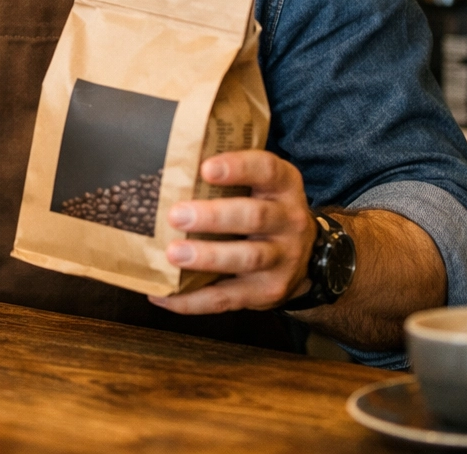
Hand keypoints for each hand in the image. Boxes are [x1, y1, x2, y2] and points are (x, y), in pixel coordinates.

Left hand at [148, 150, 316, 314]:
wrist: (302, 257)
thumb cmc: (262, 209)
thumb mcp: (258, 186)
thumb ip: (226, 177)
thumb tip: (167, 171)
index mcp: (283, 186)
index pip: (266, 169)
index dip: (238, 167)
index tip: (205, 168)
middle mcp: (289, 222)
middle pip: (254, 217)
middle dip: (214, 217)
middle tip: (176, 215)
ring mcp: (282, 260)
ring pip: (247, 259)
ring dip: (207, 257)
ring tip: (173, 254)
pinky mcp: (267, 292)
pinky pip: (227, 298)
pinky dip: (192, 300)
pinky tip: (164, 295)